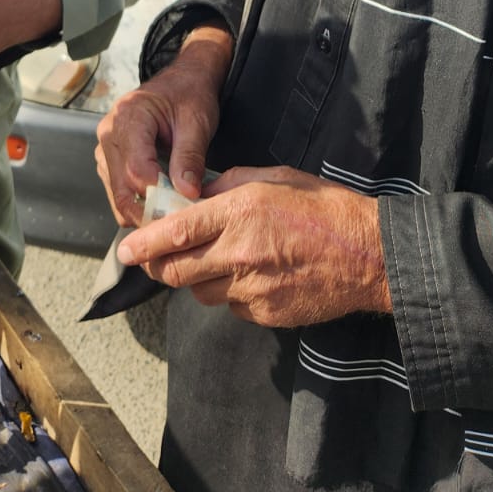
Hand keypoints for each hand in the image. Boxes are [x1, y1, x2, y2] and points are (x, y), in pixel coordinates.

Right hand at [95, 24, 232, 227]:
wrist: (182, 81)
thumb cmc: (189, 95)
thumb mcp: (197, 122)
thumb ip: (190, 157)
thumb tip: (188, 193)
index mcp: (129, 116)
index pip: (136, 168)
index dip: (158, 194)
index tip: (182, 207)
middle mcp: (109, 132)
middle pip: (122, 188)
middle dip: (150, 209)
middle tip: (178, 221)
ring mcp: (105, 148)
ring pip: (117, 195)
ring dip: (143, 209)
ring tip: (173, 211)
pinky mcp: (109, 160)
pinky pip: (118, 191)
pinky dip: (138, 202)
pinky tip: (161, 201)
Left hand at [115, 165, 390, 326]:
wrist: (368, 254)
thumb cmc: (324, 207)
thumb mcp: (274, 177)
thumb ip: (229, 185)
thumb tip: (197, 195)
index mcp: (240, 211)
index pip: (176, 232)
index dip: (143, 243)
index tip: (124, 249)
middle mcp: (240, 252)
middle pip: (176, 271)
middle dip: (159, 266)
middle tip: (155, 259)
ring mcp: (252, 288)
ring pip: (200, 292)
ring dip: (196, 279)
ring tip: (215, 260)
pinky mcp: (265, 314)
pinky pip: (231, 306)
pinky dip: (230, 293)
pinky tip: (250, 276)